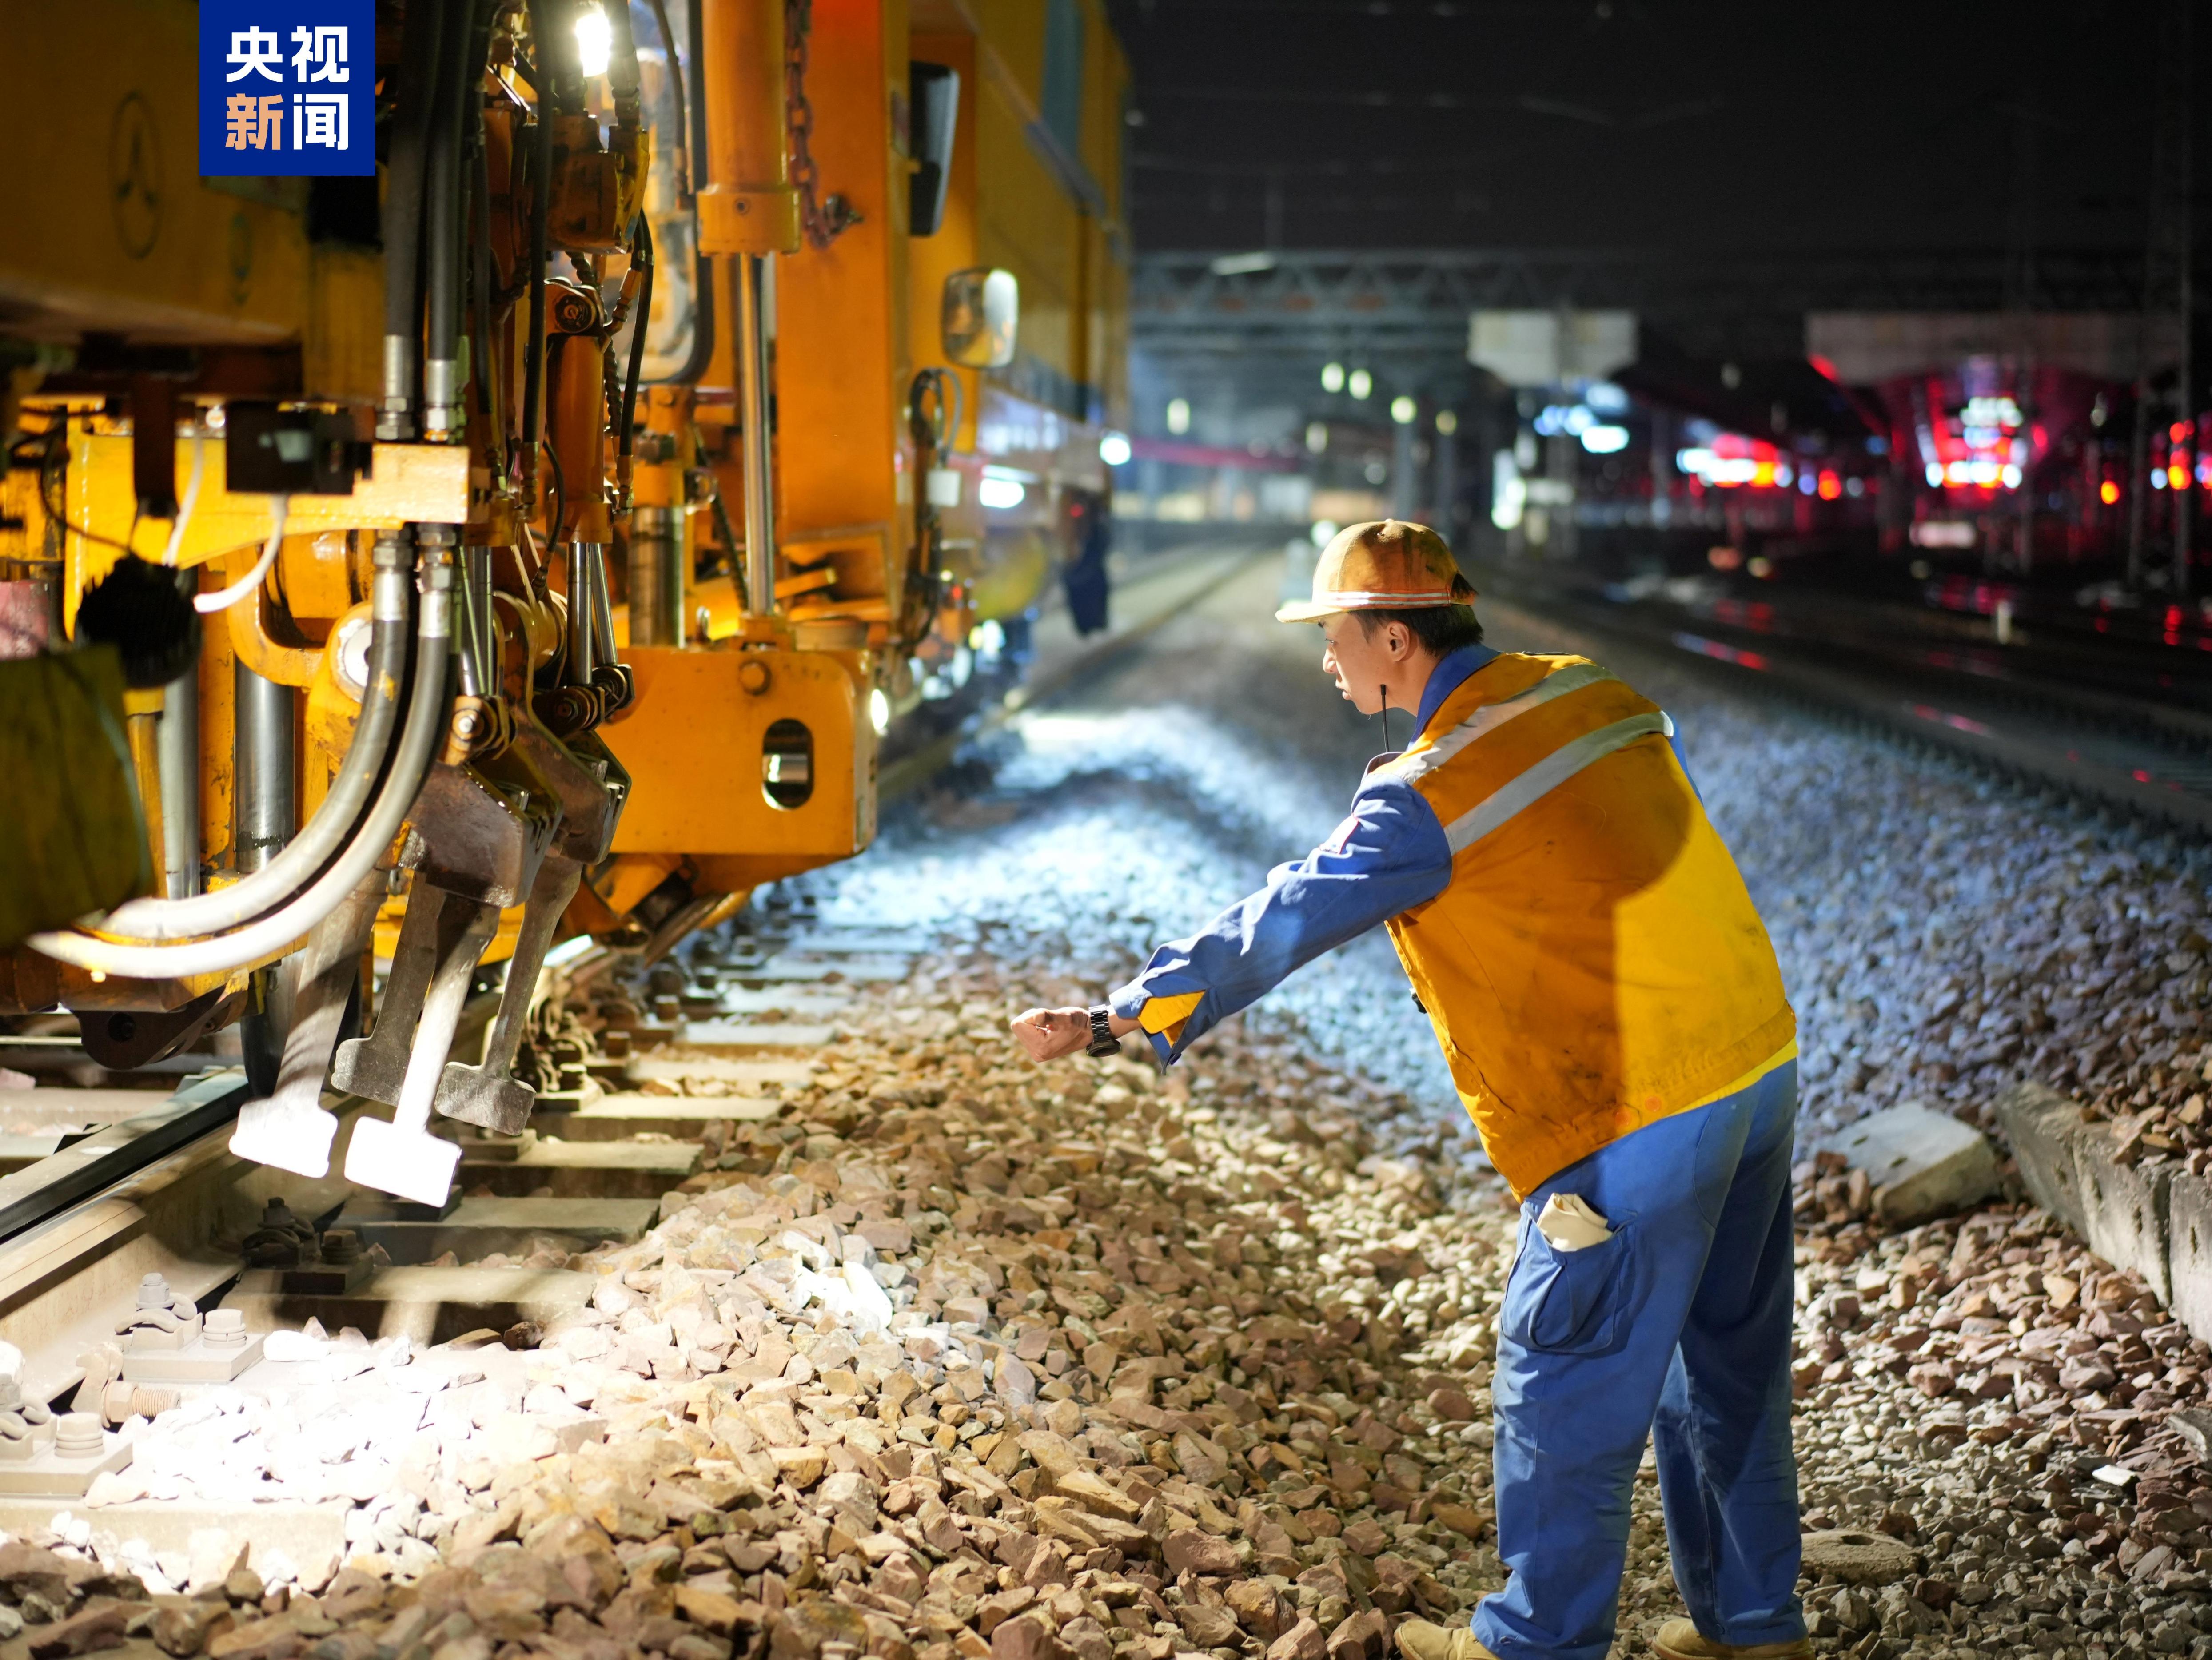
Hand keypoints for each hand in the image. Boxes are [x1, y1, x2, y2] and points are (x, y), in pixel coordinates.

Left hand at [1010, 1005, 1138, 1061]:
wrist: (1090, 1031)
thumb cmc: (1078, 1022)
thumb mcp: (1064, 1016)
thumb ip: (1048, 1016)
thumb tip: (1035, 1016)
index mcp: (1041, 1047)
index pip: (1017, 1024)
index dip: (1031, 1015)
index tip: (1046, 1018)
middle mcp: (1037, 1054)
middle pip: (1017, 1027)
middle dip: (1031, 1019)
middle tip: (1050, 1021)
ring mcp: (1037, 1053)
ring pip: (1021, 1029)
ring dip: (1034, 1022)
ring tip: (1051, 1025)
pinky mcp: (1038, 1051)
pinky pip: (1026, 1033)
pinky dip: (1036, 1027)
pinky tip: (1050, 1029)